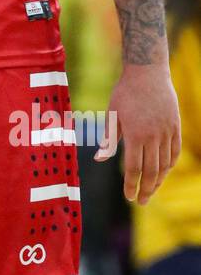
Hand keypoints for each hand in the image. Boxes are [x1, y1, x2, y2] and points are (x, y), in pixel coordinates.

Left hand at [95, 63, 180, 202]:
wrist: (148, 72)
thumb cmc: (125, 93)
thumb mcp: (113, 115)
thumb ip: (108, 139)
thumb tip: (98, 159)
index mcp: (136, 135)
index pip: (134, 168)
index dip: (131, 185)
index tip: (129, 197)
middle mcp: (154, 136)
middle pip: (152, 171)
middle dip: (146, 189)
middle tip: (140, 201)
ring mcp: (167, 131)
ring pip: (165, 164)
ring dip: (159, 180)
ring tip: (151, 190)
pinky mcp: (176, 126)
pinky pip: (175, 151)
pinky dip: (170, 164)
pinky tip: (164, 172)